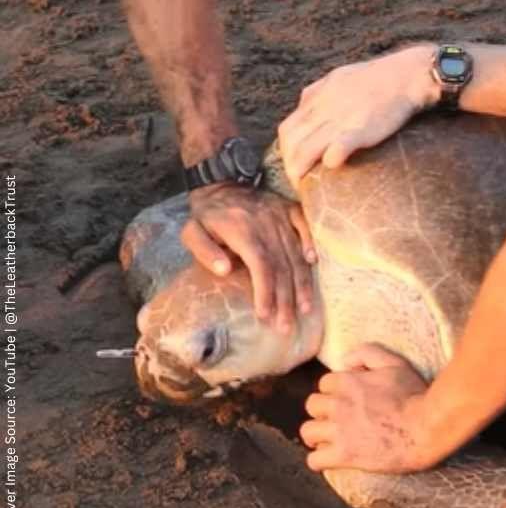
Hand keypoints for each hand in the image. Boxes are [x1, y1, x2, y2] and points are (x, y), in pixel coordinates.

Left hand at [182, 183, 315, 330]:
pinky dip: (310, 244)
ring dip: (301, 283)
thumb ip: (204, 251)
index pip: (260, 267)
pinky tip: (313, 263)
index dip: (266, 293)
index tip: (266, 316)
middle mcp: (265, 224)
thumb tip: (225, 271)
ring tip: (305, 308)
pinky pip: (304, 226)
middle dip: (286, 299)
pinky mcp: (289, 209)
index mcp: (242, 230)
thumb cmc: (206, 215)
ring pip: (295, 254)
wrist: (219, 182)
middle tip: (287, 326)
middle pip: (281, 267)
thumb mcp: (191, 231)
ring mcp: (280, 215)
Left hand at [278, 45, 440, 189]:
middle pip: (291, 141)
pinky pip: (337, 146)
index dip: (286, 150)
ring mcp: (341, 118)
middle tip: (298, 181)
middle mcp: (324, 108)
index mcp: (317, 96)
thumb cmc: (377, 77)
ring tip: (305, 187)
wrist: (407, 75)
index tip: (294, 164)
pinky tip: (331, 166)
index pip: (287, 129)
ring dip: (299, 170)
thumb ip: (319, 92)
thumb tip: (304, 105)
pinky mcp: (361, 128)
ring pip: (305, 148)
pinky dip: (329, 159)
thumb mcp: (339, 77)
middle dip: (289, 165)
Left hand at [301, 343, 438, 473]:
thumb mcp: (395, 363)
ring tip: (329, 439)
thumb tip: (345, 362)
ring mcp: (339, 431)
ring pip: (308, 432)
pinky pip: (315, 460)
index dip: (335, 391)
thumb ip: (367, 353)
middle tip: (337, 419)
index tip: (347, 399)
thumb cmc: (414, 395)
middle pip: (312, 406)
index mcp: (348, 382)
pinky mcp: (344, 455)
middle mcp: (338, 405)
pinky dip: (320, 460)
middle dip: (323, 411)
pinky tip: (331, 459)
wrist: (427, 428)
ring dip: (317, 435)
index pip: (324, 384)